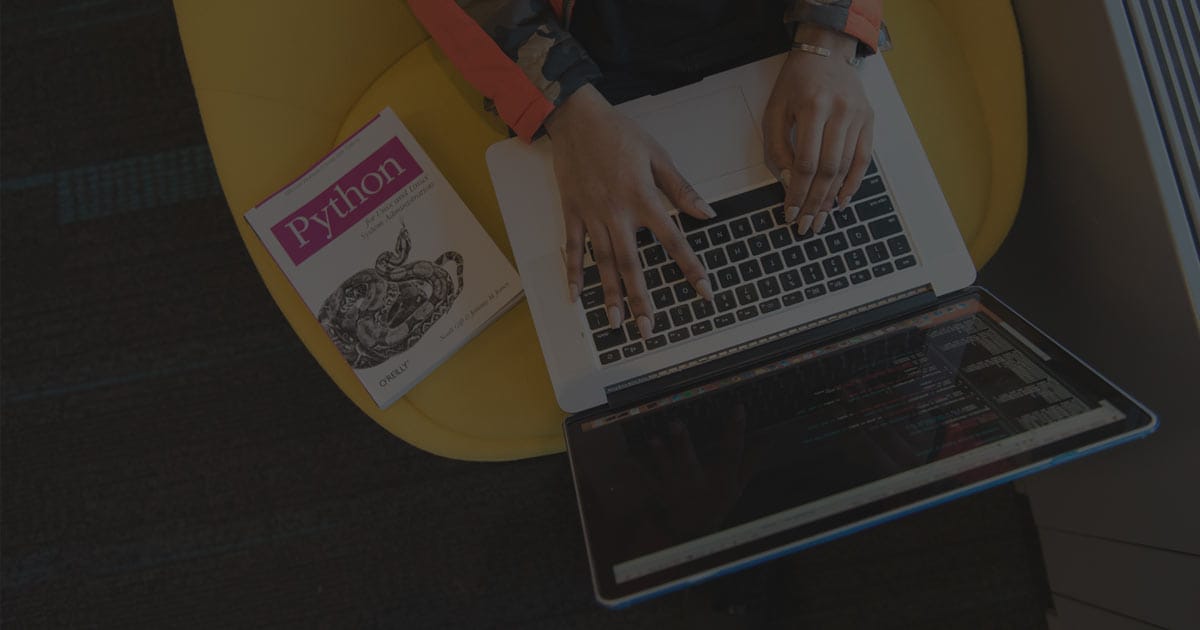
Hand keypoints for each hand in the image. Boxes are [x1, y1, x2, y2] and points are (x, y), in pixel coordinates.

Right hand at [547, 85, 714, 338]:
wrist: (576, 118)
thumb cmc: (619, 133)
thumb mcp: (658, 155)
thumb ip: (681, 188)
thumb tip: (706, 213)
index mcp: (643, 198)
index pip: (673, 240)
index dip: (690, 267)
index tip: (704, 291)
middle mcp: (617, 213)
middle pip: (633, 264)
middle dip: (642, 299)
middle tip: (649, 328)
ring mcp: (592, 216)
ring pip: (604, 263)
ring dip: (610, 295)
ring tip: (617, 323)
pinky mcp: (572, 213)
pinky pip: (573, 249)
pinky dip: (574, 273)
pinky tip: (576, 297)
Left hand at [764, 24, 873, 234]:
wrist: (825, 53)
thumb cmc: (795, 83)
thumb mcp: (774, 111)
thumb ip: (777, 148)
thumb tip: (788, 183)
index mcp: (813, 107)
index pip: (806, 162)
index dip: (798, 192)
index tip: (791, 212)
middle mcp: (840, 111)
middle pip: (828, 169)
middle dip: (815, 202)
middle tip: (806, 225)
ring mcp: (859, 116)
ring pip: (846, 167)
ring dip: (832, 197)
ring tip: (821, 218)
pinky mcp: (869, 120)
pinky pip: (863, 159)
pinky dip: (853, 183)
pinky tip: (842, 201)